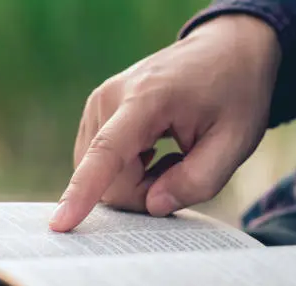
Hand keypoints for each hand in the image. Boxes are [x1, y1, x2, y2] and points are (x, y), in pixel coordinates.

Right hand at [49, 15, 280, 231]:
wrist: (224, 51)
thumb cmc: (234, 94)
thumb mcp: (236, 141)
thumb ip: (199, 180)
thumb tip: (152, 206)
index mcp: (147, 99)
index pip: (106, 152)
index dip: (83, 192)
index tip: (59, 224)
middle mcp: (109, 99)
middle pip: (108, 180)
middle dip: (144, 193)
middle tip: (180, 170)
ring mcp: (97, 104)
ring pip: (101, 176)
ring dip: (136, 182)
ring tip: (169, 156)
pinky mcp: (95, 113)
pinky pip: (99, 164)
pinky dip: (126, 171)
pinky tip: (151, 151)